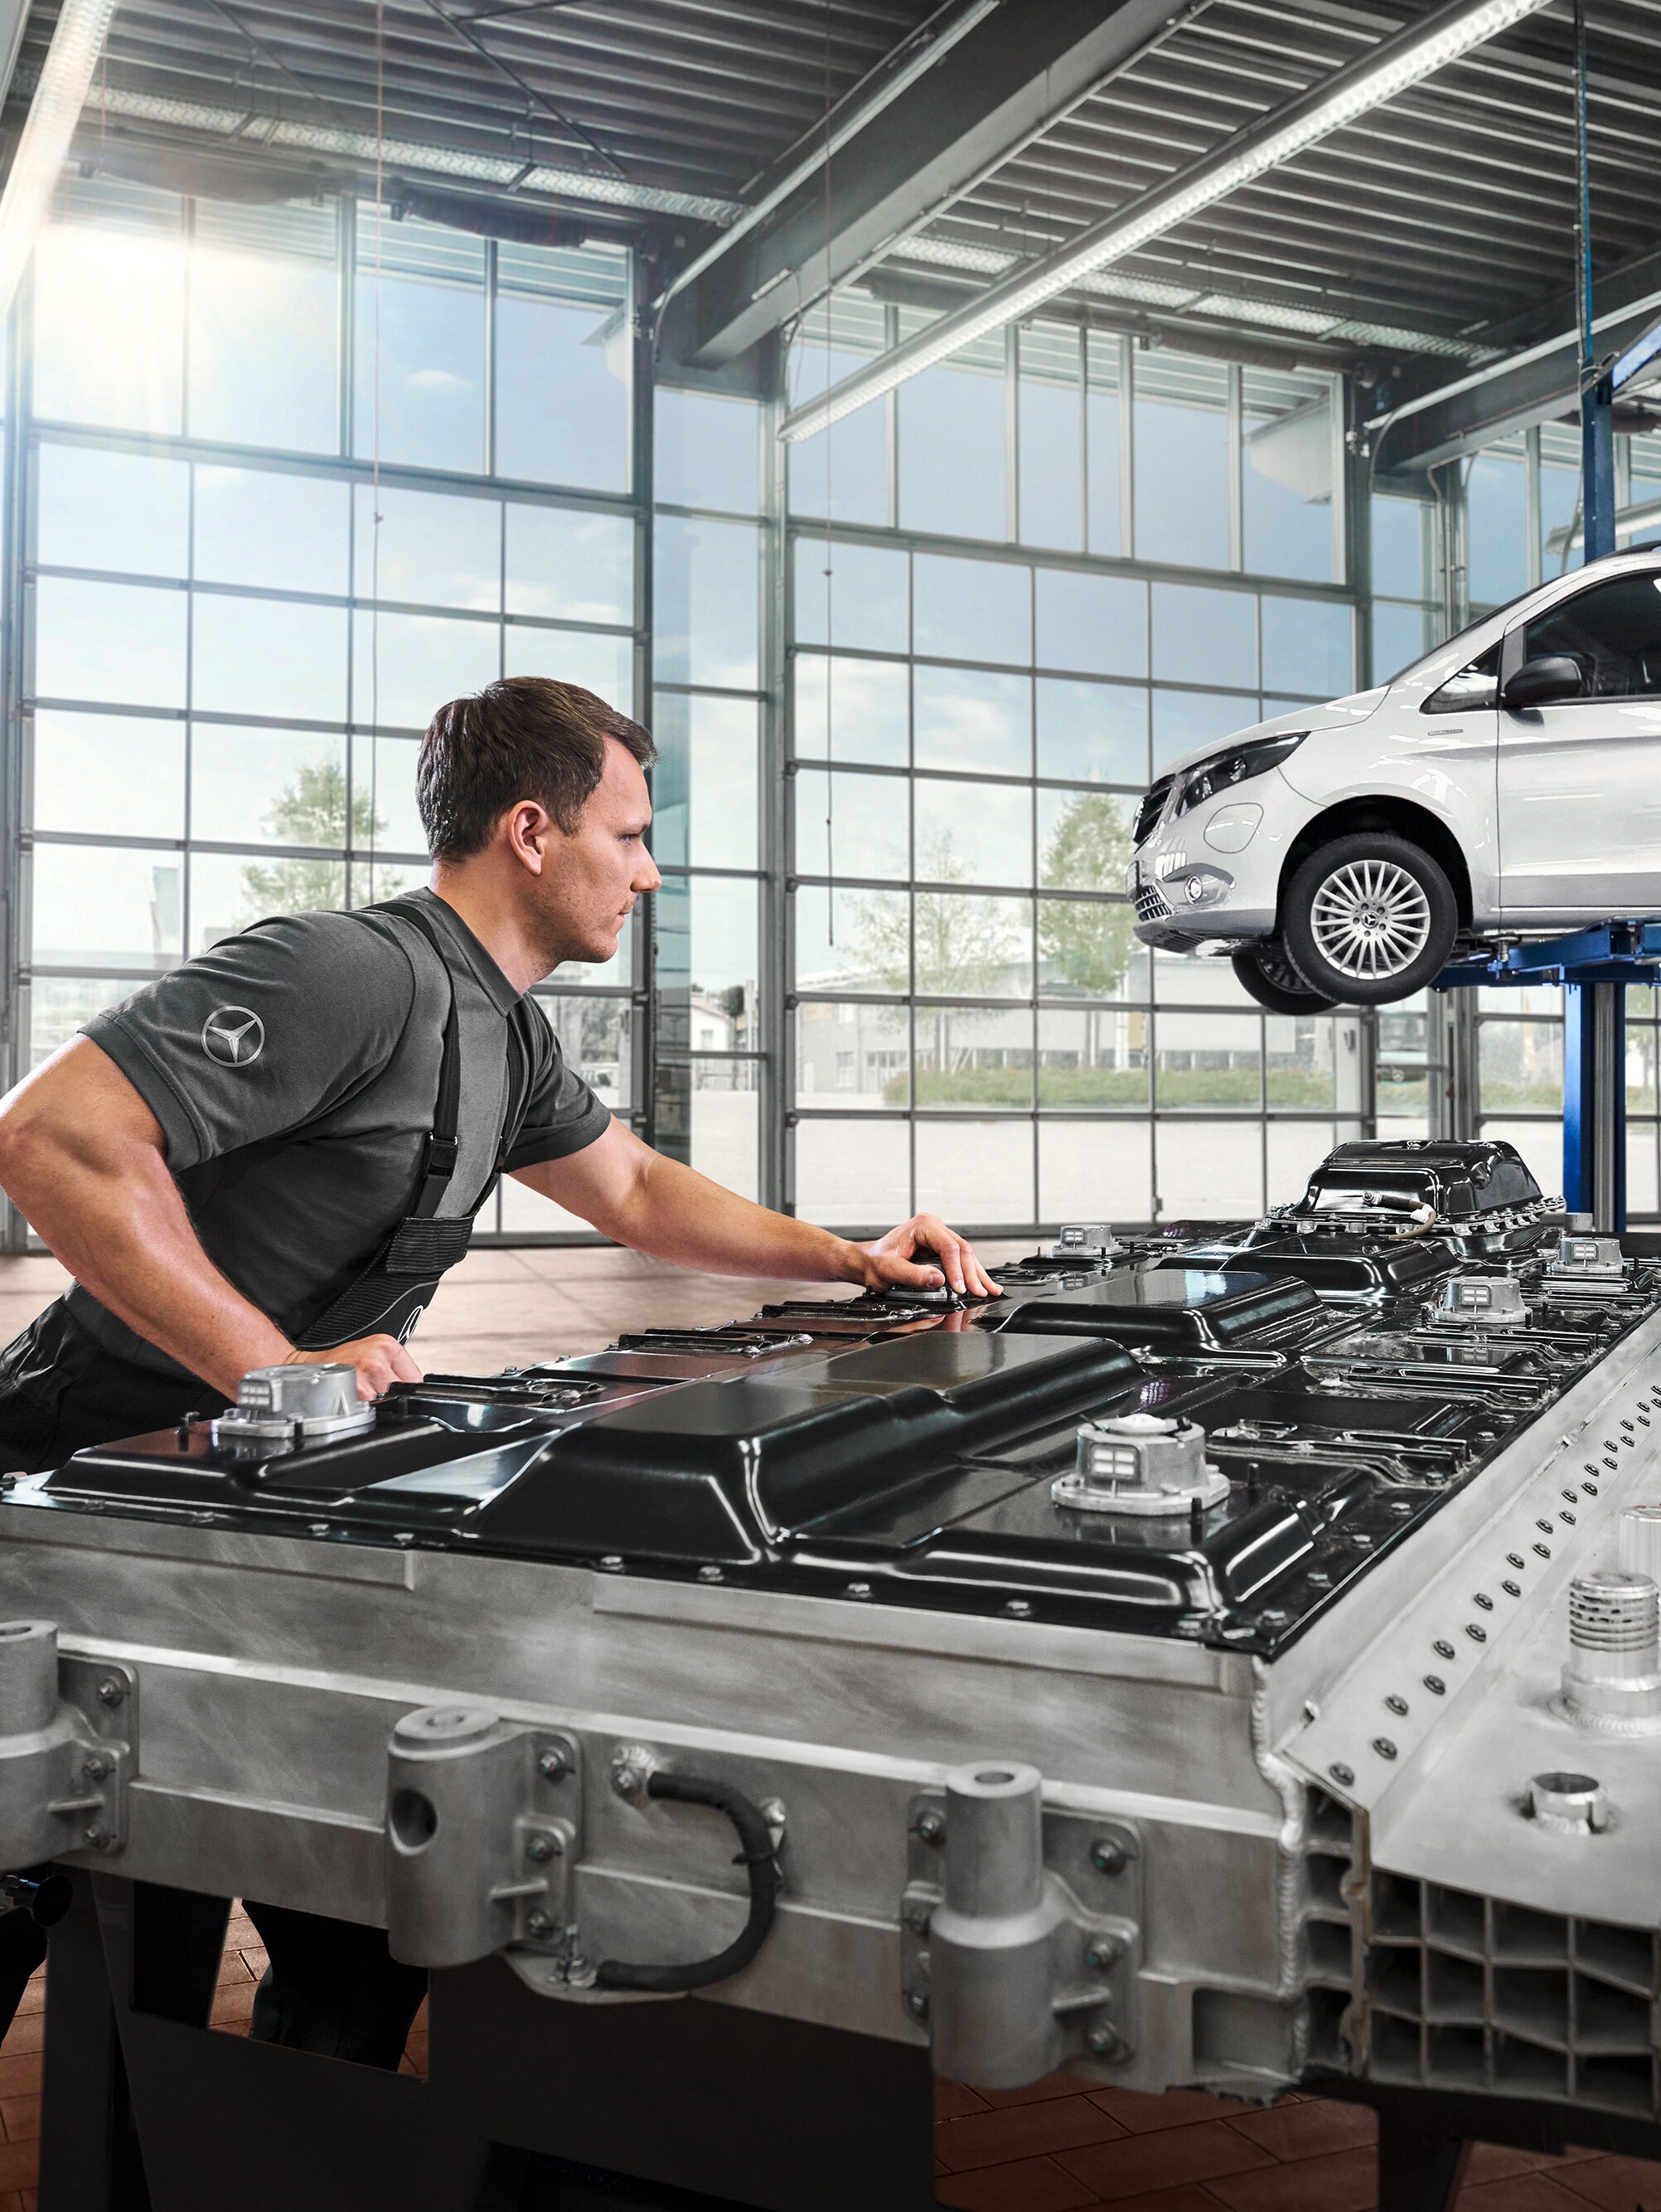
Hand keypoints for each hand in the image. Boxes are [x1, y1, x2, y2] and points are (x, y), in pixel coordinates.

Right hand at [282, 1335, 422, 1400]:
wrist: (308, 1366)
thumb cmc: (339, 1361)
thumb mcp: (372, 1354)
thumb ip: (393, 1368)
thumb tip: (412, 1388)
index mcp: (386, 1345)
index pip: (415, 1379)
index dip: (404, 1390)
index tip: (393, 1391)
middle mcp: (378, 1357)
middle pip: (402, 1392)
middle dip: (390, 1397)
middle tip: (371, 1391)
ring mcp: (366, 1372)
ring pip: (388, 1402)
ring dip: (377, 1405)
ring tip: (361, 1395)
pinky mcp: (356, 1389)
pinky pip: (372, 1409)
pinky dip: (365, 1410)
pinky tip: (354, 1401)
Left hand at [848, 1214, 1001, 1298]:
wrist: (866, 1262)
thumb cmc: (874, 1262)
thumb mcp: (890, 1270)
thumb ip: (914, 1276)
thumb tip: (939, 1280)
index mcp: (923, 1225)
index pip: (949, 1247)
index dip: (957, 1269)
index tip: (960, 1288)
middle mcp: (934, 1227)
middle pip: (962, 1250)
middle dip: (973, 1273)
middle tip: (980, 1292)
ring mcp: (938, 1237)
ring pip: (966, 1255)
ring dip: (977, 1274)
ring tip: (990, 1289)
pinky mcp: (940, 1249)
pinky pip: (960, 1260)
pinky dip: (970, 1273)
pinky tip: (982, 1283)